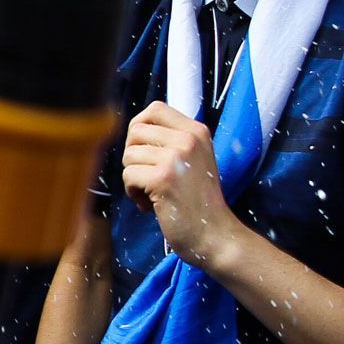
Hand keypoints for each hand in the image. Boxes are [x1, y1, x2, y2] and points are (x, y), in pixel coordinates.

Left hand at [119, 101, 236, 268]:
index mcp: (196, 131)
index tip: (144, 150)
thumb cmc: (197, 201)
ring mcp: (176, 157)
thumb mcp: (193, 159)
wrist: (215, 234)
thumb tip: (134, 129)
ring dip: (133, 177)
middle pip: (135, 130)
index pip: (155, 108)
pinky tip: (150, 204)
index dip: (139, 127)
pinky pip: (128, 175)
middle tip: (148, 176)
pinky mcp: (163, 178)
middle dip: (133, 155)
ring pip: (128, 154)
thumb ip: (169, 141)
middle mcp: (188, 139)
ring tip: (152, 192)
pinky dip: (133, 193)